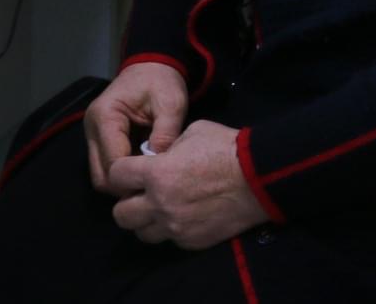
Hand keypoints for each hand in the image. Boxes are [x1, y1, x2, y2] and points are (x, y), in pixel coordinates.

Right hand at [84, 60, 188, 189]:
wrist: (151, 68)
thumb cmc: (161, 82)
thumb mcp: (171, 104)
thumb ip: (166, 133)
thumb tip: (159, 165)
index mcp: (105, 116)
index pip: (114, 162)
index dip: (134, 178)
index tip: (158, 186)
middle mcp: (92, 128)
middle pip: (101, 175)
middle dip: (125, 186)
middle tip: (152, 190)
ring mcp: (93, 135)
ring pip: (100, 175)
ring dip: (122, 182)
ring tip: (148, 182)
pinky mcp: (99, 140)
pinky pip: (105, 167)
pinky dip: (122, 175)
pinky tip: (142, 173)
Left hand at [106, 120, 266, 250]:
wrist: (260, 178)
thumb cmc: (225, 148)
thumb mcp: (189, 133)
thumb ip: (165, 147)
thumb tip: (156, 156)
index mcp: (155, 174)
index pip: (115, 177)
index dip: (120, 171)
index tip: (130, 169)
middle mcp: (160, 204)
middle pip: (121, 215)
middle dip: (126, 202)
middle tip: (140, 193)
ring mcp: (176, 226)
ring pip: (142, 233)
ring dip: (145, 220)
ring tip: (158, 208)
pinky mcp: (193, 241)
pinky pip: (169, 240)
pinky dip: (169, 230)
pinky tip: (181, 215)